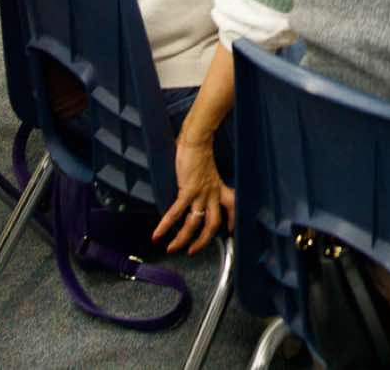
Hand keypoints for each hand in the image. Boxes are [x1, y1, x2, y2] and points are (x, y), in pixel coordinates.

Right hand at [153, 129, 233, 254]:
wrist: (197, 138)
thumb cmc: (198, 147)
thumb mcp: (206, 165)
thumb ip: (203, 174)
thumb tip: (193, 175)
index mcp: (218, 186)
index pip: (232, 207)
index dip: (232, 221)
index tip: (229, 231)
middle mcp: (212, 192)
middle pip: (214, 223)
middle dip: (204, 240)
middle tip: (193, 251)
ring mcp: (201, 192)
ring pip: (195, 223)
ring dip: (183, 239)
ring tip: (172, 249)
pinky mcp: (188, 190)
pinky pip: (177, 212)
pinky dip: (166, 224)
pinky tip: (157, 234)